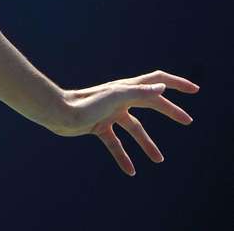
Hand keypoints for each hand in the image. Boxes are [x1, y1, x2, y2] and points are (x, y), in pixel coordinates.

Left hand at [50, 71, 197, 174]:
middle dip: (170, 111)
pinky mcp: (98, 126)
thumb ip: (139, 92)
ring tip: (159, 160)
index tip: (194, 90)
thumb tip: (162, 88)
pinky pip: (115, 142)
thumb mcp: (116, 97)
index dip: (176, 83)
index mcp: (126, 88)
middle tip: (188, 121)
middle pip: (151, 103)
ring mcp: (109, 112)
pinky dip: (123, 155)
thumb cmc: (85, 103)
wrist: (57, 113)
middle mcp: (119, 98)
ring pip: (134, 128)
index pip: (156, 81)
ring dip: (147, 143)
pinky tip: (130, 170)